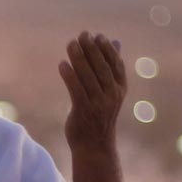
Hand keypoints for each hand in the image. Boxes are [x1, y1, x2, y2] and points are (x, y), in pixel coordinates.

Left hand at [58, 32, 125, 152]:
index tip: (98, 36)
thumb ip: (110, 68)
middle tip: (82, 35)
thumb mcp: (109, 92)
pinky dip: (69, 76)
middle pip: (101, 67)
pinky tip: (62, 64)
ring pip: (88, 76)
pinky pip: (76, 90)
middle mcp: (111, 95)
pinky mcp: (84, 111)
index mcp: (119, 89)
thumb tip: (115, 41)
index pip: (115, 64)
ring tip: (71, 44)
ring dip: (79, 58)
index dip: (107, 49)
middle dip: (92, 49)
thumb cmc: (99, 115)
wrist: (95, 147)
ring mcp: (98, 104)